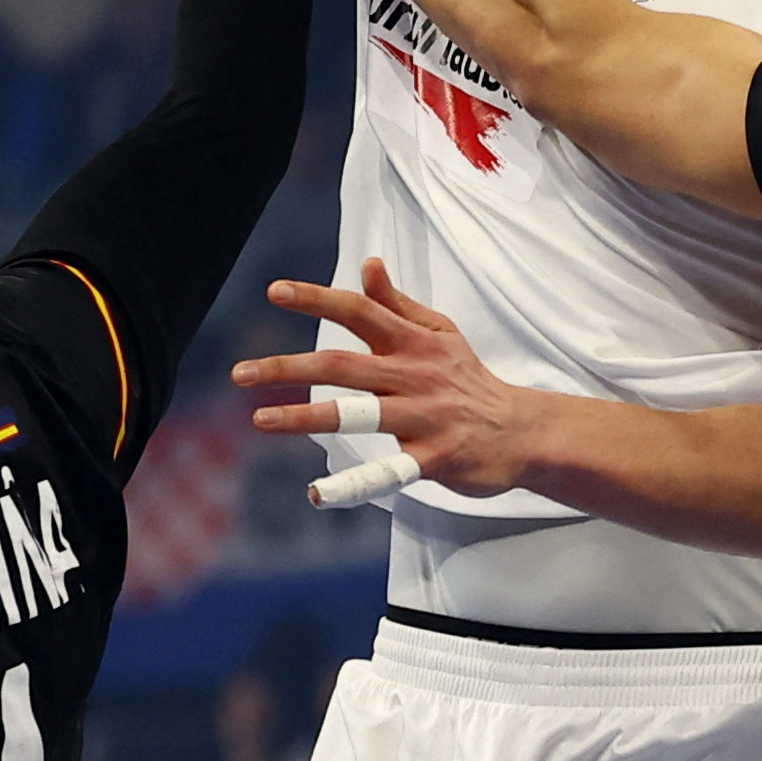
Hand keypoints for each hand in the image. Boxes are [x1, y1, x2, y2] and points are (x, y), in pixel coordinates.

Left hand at [234, 259, 548, 496]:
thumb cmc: (470, 380)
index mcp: (413, 342)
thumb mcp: (441, 334)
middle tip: (239, 373)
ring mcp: (423, 419)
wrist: (522, 431)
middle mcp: (414, 376)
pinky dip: (351, 486)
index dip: (317, 299)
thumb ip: (398, 304)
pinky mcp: (432, 459)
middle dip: (288, 367)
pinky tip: (316, 494)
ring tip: (260, 419)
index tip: (274, 292)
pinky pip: (385, 473)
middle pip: (343, 365)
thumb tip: (367, 266)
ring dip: (305, 417)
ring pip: (358, 415)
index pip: (359, 311)